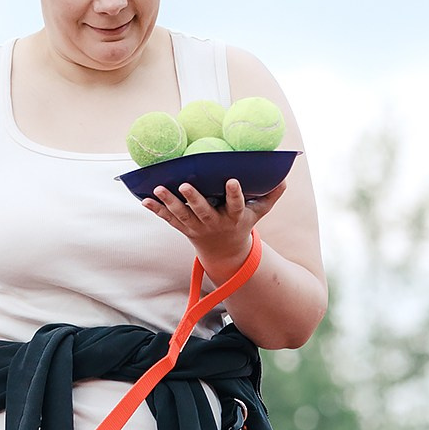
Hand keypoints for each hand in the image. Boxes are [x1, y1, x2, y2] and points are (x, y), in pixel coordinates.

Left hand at [141, 178, 285, 281]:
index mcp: (233, 218)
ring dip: (169, 202)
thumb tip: (284, 176)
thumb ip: (271, 195)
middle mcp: (213, 223)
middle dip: (193, 198)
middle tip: (184, 185)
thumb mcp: (259, 212)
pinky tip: (144, 200)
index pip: (235, 205)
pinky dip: (156, 210)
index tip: (233, 181)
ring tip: (158, 188)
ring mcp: (196, 227)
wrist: (225, 253)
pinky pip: (168, 219)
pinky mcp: (183, 228)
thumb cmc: (242, 224)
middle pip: (202, 211)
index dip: (234, 194)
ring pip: (181, 215)